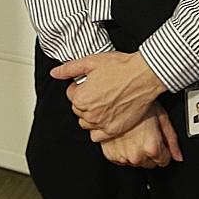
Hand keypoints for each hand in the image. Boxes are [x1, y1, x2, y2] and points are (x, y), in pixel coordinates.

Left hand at [50, 51, 166, 138]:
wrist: (143, 76)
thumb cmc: (120, 67)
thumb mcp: (91, 61)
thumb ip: (69, 69)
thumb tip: (54, 73)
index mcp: (80, 98)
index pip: (71, 95)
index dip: (81, 86)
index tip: (92, 82)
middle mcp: (89, 114)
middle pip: (79, 110)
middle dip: (86, 100)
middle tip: (100, 90)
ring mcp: (102, 123)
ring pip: (87, 123)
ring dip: (92, 115)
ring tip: (105, 102)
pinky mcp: (114, 130)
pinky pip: (97, 136)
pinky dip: (99, 128)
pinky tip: (108, 116)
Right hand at [100, 104, 183, 168]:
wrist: (114, 97)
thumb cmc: (138, 102)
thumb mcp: (161, 116)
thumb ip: (172, 139)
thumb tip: (178, 156)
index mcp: (152, 147)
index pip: (164, 161)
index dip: (163, 150)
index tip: (159, 141)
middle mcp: (136, 155)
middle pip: (150, 163)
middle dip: (150, 151)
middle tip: (145, 134)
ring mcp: (121, 156)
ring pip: (135, 162)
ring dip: (135, 151)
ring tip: (134, 133)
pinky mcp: (110, 155)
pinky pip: (120, 160)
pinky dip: (122, 151)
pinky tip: (124, 137)